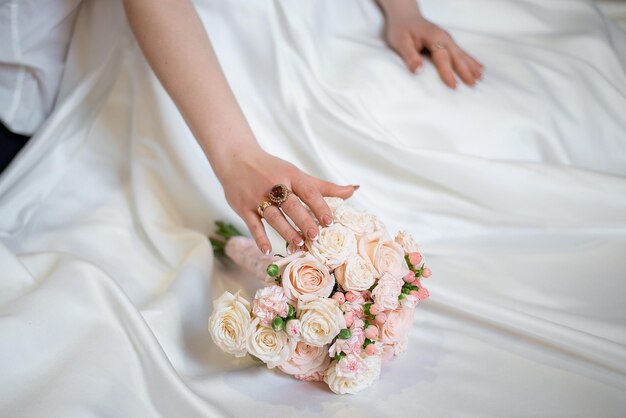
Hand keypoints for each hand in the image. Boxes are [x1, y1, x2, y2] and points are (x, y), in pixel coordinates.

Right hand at [216, 149, 357, 254]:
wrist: (236, 158)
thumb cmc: (272, 169)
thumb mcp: (297, 174)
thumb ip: (325, 186)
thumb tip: (355, 189)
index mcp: (291, 176)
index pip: (308, 191)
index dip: (320, 206)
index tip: (330, 221)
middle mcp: (275, 185)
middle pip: (291, 204)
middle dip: (304, 220)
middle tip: (315, 236)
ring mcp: (257, 197)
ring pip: (273, 215)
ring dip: (285, 230)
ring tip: (297, 244)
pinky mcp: (243, 207)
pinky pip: (252, 224)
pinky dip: (259, 238)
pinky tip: (268, 250)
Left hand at [384, 14, 483, 87]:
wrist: (404, 15)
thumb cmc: (401, 29)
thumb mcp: (400, 42)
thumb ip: (410, 56)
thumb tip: (419, 71)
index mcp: (433, 37)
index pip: (442, 58)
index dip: (448, 73)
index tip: (454, 86)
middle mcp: (443, 37)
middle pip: (457, 56)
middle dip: (466, 71)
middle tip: (473, 84)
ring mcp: (447, 39)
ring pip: (462, 54)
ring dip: (471, 66)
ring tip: (480, 77)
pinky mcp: (447, 41)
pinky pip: (461, 52)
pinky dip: (470, 60)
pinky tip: (478, 67)